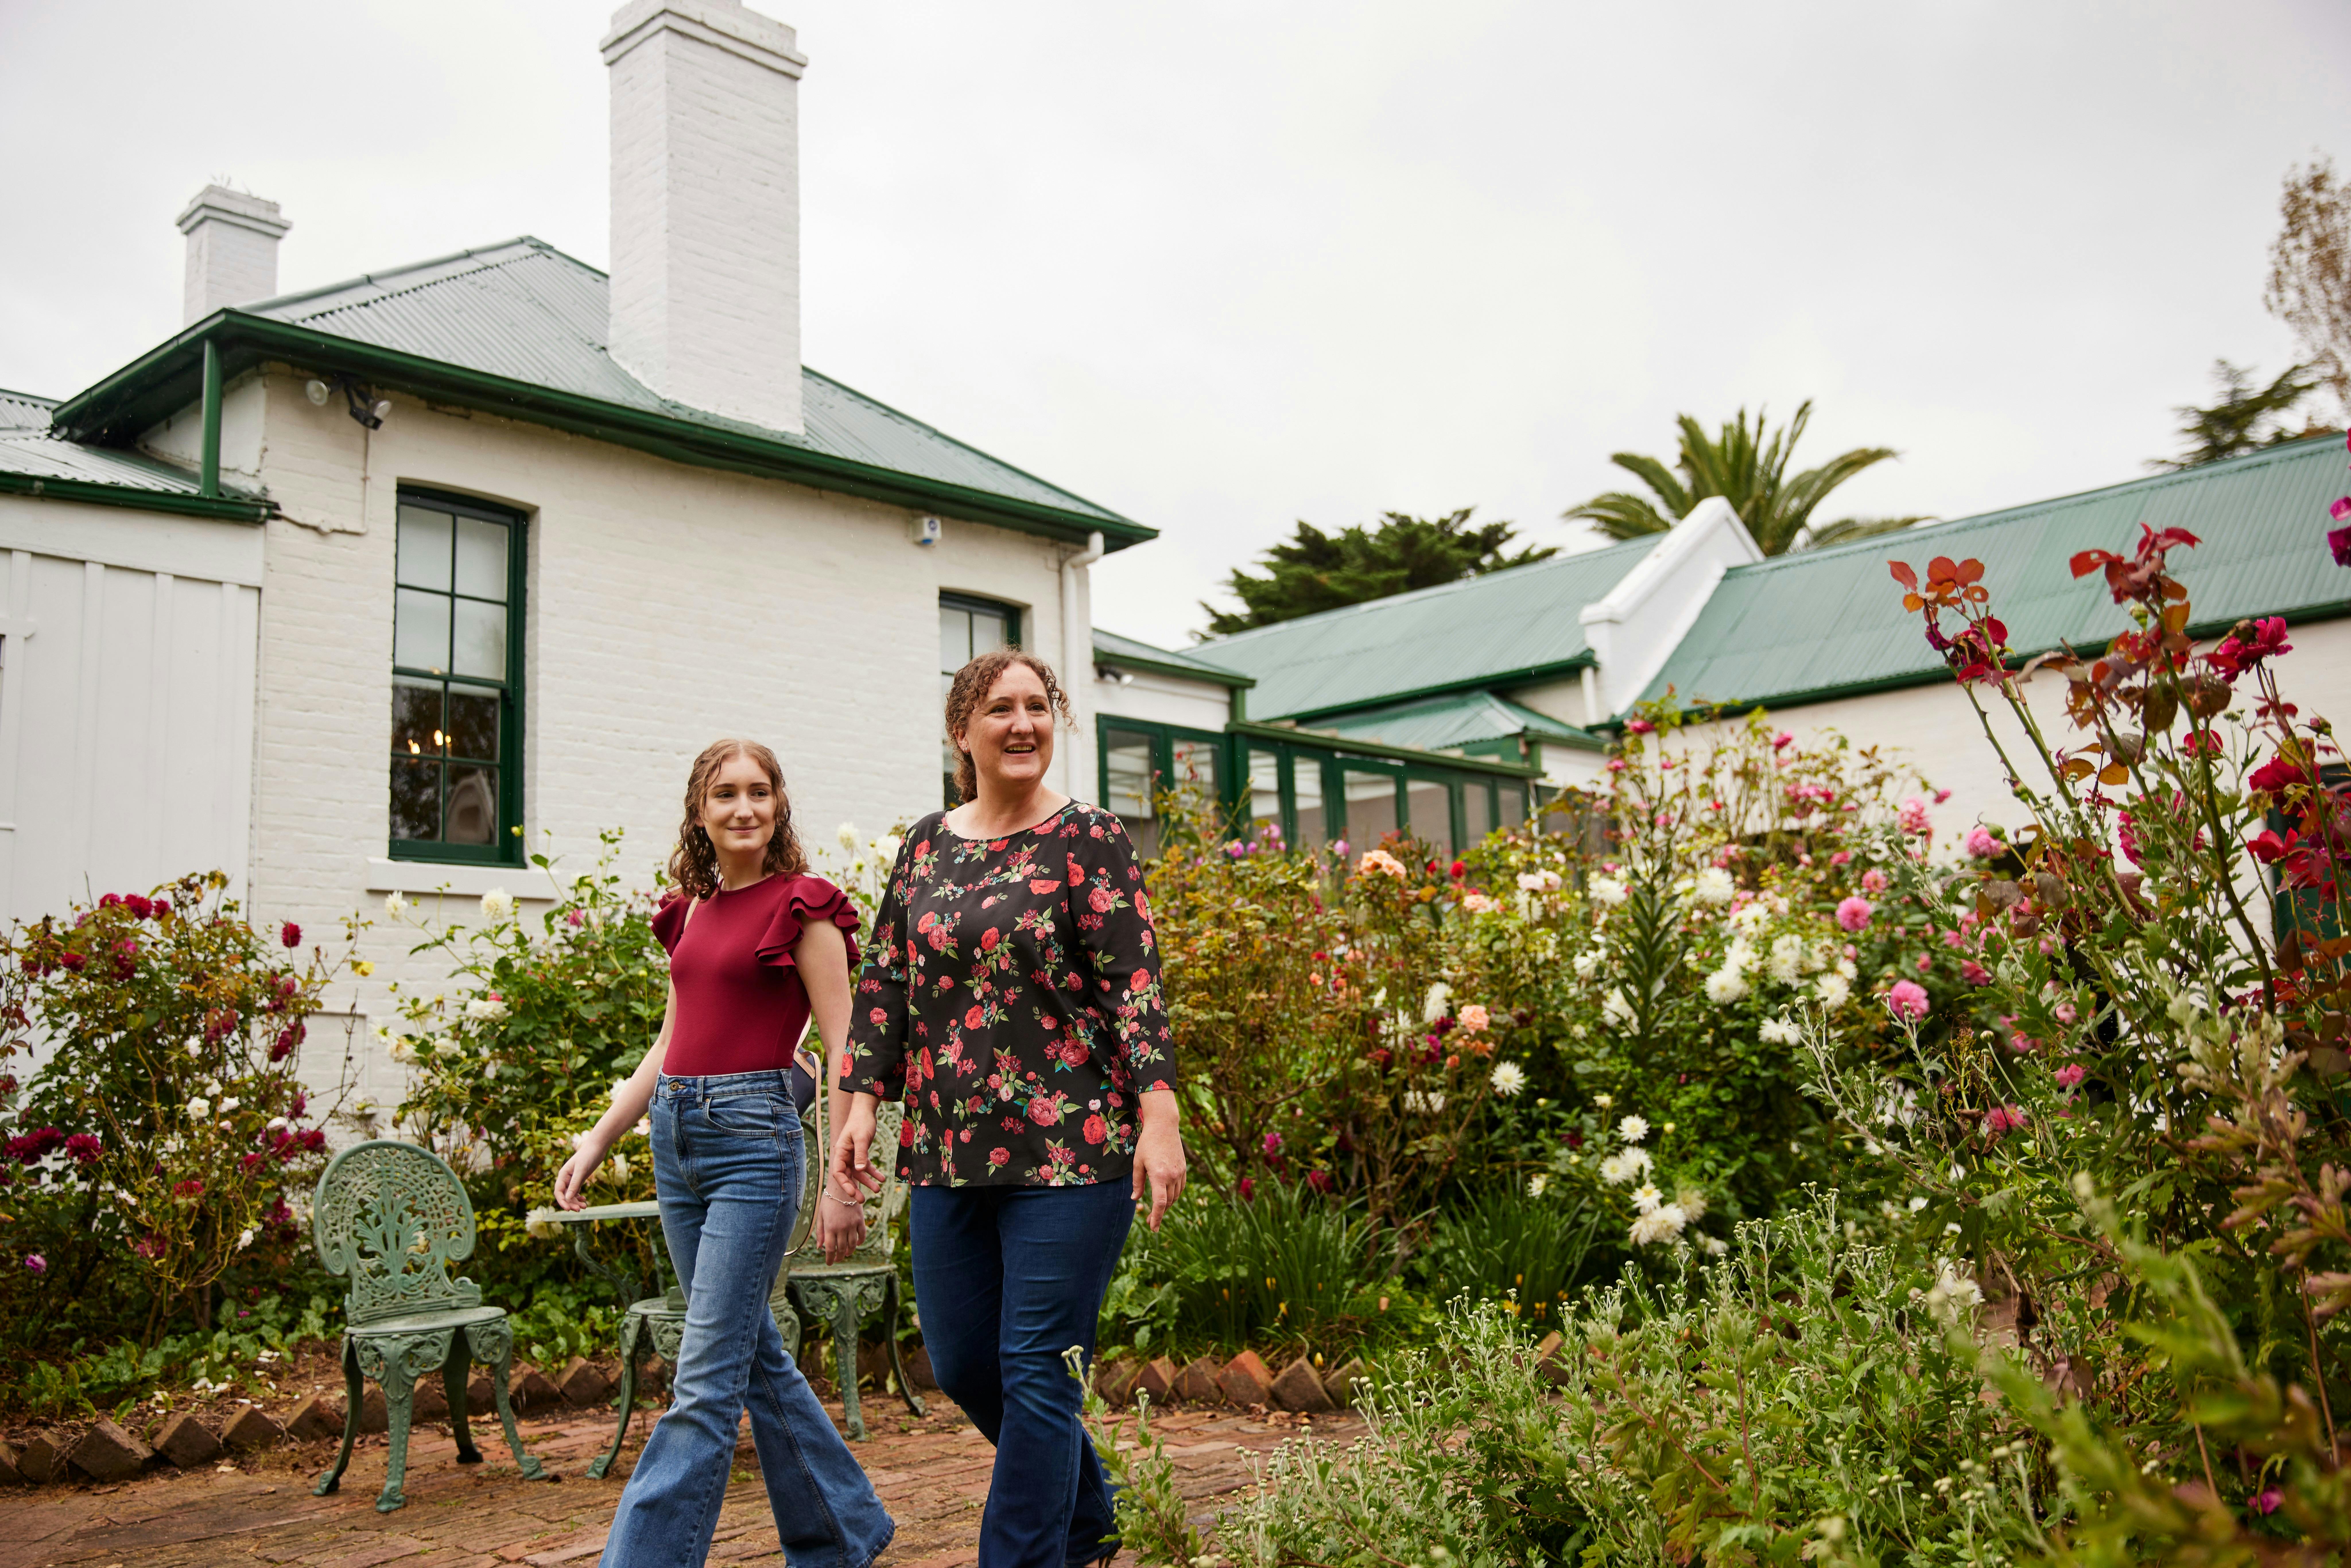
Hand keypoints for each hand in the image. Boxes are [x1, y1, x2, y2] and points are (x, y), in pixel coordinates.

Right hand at [553, 1129, 610, 1210]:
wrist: (597, 1147)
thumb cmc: (588, 1156)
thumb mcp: (581, 1170)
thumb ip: (574, 1184)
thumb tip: (567, 1198)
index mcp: (563, 1175)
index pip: (558, 1191)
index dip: (562, 1201)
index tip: (568, 1209)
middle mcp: (566, 1178)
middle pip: (564, 1195)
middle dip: (570, 1203)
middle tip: (580, 1210)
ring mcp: (573, 1179)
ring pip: (571, 1194)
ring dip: (575, 1202)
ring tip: (585, 1207)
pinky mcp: (580, 1179)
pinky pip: (576, 1191)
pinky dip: (579, 1197)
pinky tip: (584, 1201)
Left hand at [812, 1184, 868, 1263]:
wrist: (842, 1186)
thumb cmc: (829, 1201)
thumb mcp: (821, 1216)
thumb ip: (820, 1232)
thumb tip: (819, 1247)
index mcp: (830, 1227)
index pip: (830, 1248)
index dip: (830, 1258)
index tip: (829, 1263)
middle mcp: (841, 1228)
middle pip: (841, 1249)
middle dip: (839, 1257)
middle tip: (837, 1260)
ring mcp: (852, 1224)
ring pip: (852, 1244)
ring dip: (849, 1252)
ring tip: (846, 1254)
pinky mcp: (860, 1220)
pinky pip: (862, 1235)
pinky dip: (860, 1242)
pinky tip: (856, 1244)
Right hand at [828, 1096, 885, 1203]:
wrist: (866, 1110)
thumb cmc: (861, 1122)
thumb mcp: (862, 1138)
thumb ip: (861, 1154)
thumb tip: (859, 1170)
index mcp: (840, 1152)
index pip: (838, 1172)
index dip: (844, 1184)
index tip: (853, 1193)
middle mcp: (844, 1155)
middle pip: (847, 1176)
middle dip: (855, 1188)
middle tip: (863, 1200)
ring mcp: (852, 1155)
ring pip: (858, 1172)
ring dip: (867, 1181)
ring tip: (878, 1190)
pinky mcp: (861, 1153)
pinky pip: (866, 1166)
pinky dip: (873, 1172)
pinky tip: (882, 1178)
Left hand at [1131, 1095, 1185, 1231]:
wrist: (1164, 1126)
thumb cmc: (1148, 1143)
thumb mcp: (1138, 1163)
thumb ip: (1137, 1182)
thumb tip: (1135, 1199)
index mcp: (1159, 1176)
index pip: (1160, 1203)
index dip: (1157, 1218)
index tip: (1153, 1228)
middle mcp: (1172, 1176)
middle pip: (1168, 1202)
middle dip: (1159, 1214)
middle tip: (1151, 1223)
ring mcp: (1180, 1172)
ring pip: (1175, 1197)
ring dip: (1167, 1205)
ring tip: (1157, 1210)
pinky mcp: (1184, 1169)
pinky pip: (1180, 1188)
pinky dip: (1174, 1195)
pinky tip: (1167, 1197)